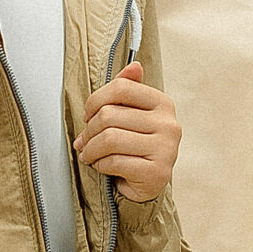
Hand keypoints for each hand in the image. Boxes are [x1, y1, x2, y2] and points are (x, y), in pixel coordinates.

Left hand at [73, 62, 180, 199]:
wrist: (147, 185)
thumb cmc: (135, 148)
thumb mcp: (131, 116)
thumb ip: (128, 90)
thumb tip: (134, 65)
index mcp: (162, 103)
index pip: (121, 88)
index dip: (95, 101)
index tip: (87, 116)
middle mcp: (168, 124)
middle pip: (109, 115)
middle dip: (88, 131)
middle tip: (84, 142)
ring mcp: (166, 149)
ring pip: (109, 139)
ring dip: (91, 150)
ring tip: (89, 155)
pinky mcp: (157, 172)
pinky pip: (115, 162)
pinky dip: (100, 165)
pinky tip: (101, 166)